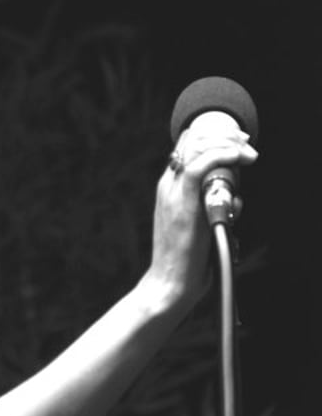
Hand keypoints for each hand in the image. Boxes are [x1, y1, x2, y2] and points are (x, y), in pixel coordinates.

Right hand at [146, 120, 257, 310]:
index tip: (237, 142)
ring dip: (225, 144)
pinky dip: (219, 155)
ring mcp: (173, 191)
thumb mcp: (200, 225)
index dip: (212, 137)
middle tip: (245, 144)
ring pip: (196, 148)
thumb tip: (237, 199)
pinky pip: (200, 166)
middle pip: (191, 141)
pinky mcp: (183, 201)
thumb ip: (213, 207)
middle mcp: (168, 185)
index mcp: (169, 188)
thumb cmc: (187, 258)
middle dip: (222, 136)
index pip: (187, 148)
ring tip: (247, 153)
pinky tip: (236, 156)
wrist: (171, 279)